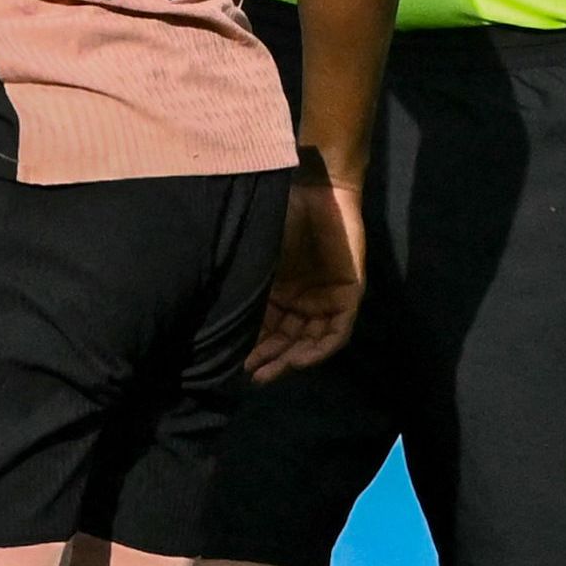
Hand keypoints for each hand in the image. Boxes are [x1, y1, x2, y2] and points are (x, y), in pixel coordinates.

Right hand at [253, 160, 364, 381]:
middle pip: (290, 341)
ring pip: (312, 341)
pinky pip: (338, 332)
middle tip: (255, 375)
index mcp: (279, 291)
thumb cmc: (279, 216)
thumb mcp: (256, 261)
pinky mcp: (349, 294)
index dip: (255, 349)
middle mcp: (302, 299)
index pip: (269, 330)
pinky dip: (320, 348)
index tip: (238, 365)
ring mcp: (326, 298)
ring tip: (273, 371)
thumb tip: (216, 326)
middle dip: (273, 360)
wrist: (314, 189)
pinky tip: (299, 359)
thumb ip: (247, 291)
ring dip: (293, 359)